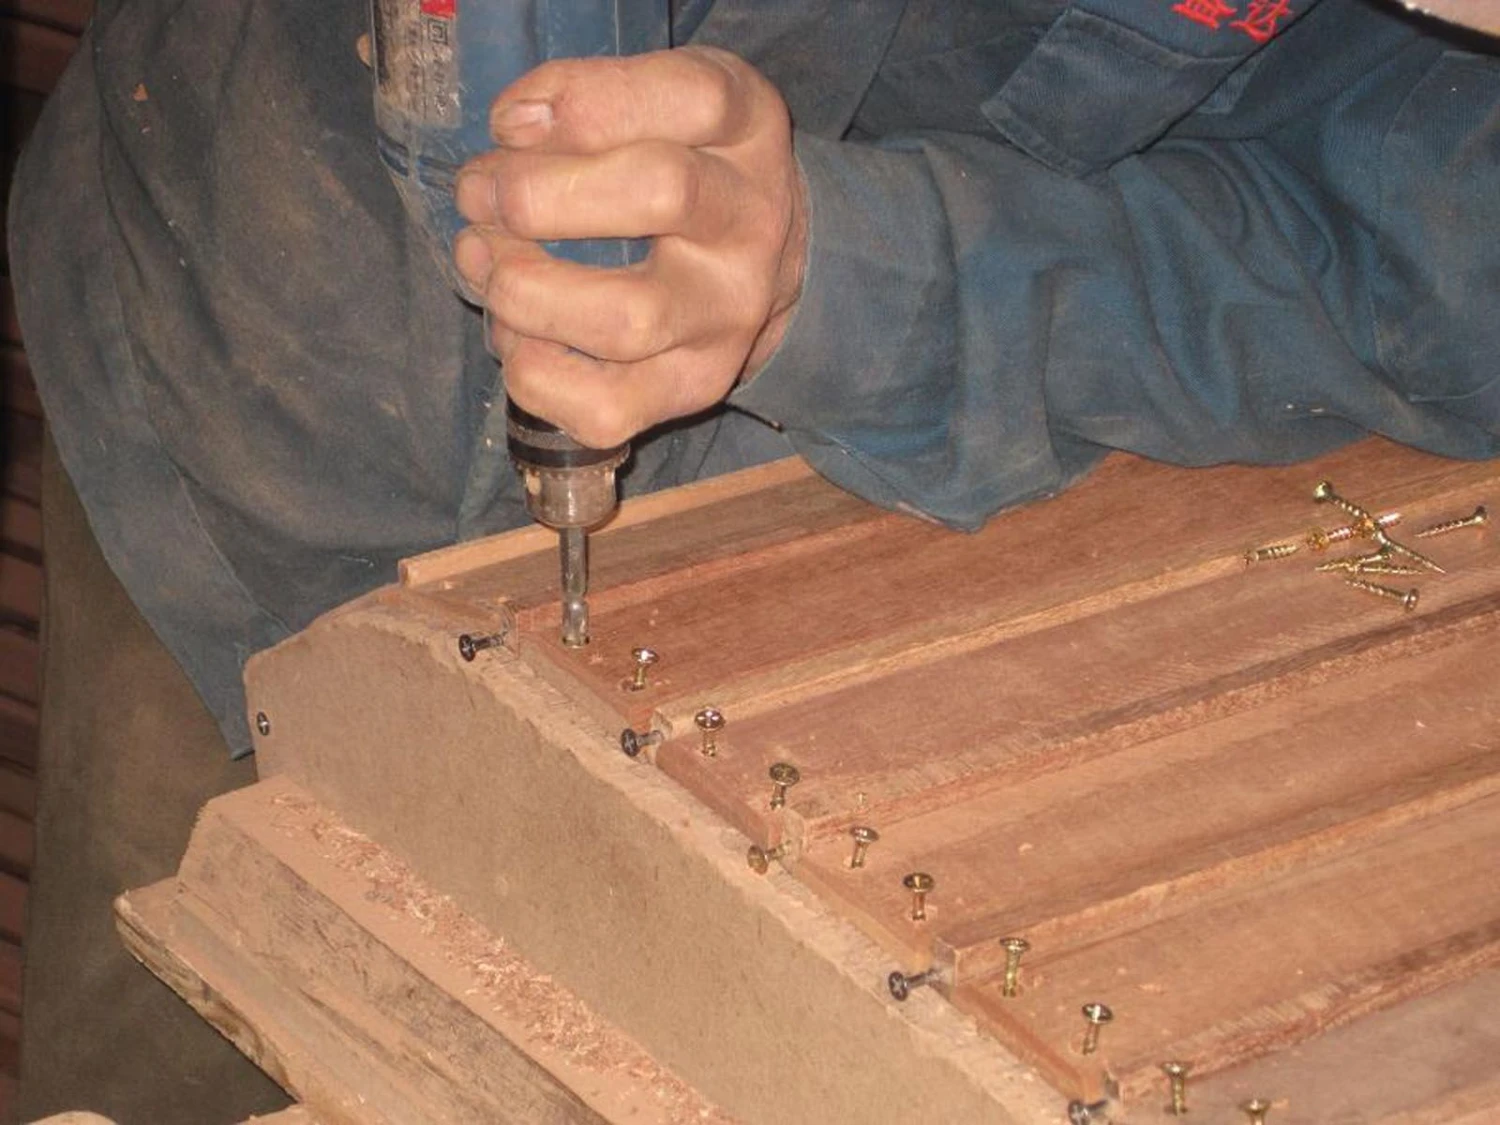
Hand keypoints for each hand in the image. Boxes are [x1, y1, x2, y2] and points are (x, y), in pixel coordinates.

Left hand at [452, 47, 806, 448]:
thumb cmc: (686, 163)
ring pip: (626, 319)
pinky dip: (535, 375)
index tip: (510, 123)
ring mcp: (727, 317)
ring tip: (482, 262)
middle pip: (661, 193)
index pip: (692, 97)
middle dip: (538, 194)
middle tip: (480, 195)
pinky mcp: (695, 388)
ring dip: (523, 292)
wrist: (760, 261)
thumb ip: (590, 94)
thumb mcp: (661, 99)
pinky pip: (606, 408)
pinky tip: (518, 337)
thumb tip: (514, 129)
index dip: (586, 102)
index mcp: (747, 128)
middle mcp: (751, 223)